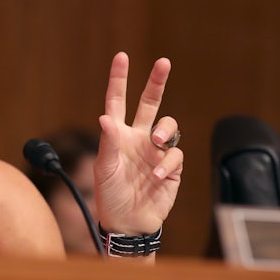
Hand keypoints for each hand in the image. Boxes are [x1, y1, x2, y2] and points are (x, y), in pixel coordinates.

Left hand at [94, 52, 182, 235]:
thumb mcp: (104, 169)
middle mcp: (138, 138)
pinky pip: (175, 155)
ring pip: (168, 125)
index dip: (119, 79)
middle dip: (156, 82)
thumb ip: (108, 143)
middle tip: (163, 62)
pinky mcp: (171, 167)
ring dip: (164, 130)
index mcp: (118, 134)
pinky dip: (167, 163)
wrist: (128, 223)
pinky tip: (156, 177)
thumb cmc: (110, 195)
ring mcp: (155, 151)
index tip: (122, 56)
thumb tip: (105, 117)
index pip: (118, 101)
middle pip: (150, 103)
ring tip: (156, 142)